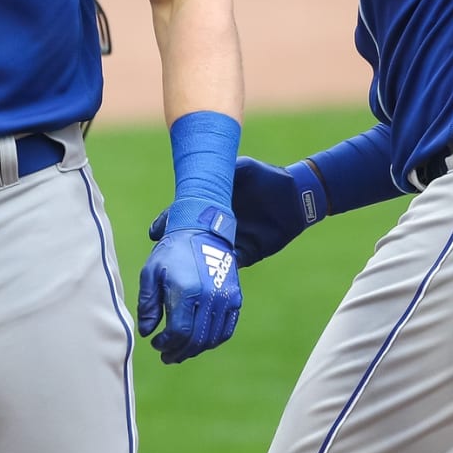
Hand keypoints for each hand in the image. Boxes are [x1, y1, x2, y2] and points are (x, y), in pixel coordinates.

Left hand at [137, 217, 240, 364]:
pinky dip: (211, 341)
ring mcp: (224, 299)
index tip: (155, 343)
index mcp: (186, 291)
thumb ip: (148, 304)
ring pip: (210, 338)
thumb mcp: (151, 272)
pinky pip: (225, 330)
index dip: (166, 343)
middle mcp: (208, 297)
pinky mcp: (234, 299)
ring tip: (180, 353)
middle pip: (195, 339)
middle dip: (178, 351)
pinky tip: (198, 343)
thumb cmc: (171, 252)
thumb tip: (146, 332)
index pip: (178, 331)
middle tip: (166, 356)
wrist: (202, 232)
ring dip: (194, 350)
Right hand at [148, 156, 327, 267]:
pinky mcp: (248, 253)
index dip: (168, 221)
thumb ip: (230, 168)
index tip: (155, 233)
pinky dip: (222, 274)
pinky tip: (210, 284)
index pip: (184, 213)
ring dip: (196, 266)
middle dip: (176, 248)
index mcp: (212, 204)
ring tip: (180, 276)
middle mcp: (217, 223)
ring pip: (208, 255)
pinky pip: (232, 266)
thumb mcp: (246, 168)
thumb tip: (213, 169)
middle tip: (160, 259)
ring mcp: (231, 240)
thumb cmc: (268, 178)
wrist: (297, 197)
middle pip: (190, 238)